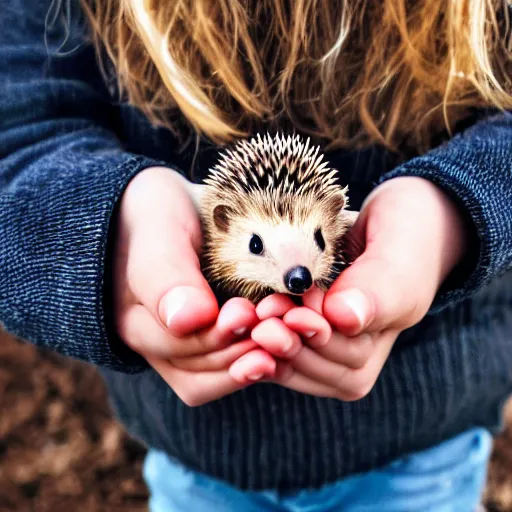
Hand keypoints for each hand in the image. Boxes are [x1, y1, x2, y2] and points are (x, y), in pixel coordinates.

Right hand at [113, 167, 275, 405]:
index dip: (217, 336)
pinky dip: (261, 359)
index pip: (179, 349)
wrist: (168, 209)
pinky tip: (285, 344)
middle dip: (243, 347)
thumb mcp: (159, 231)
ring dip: (257, 359)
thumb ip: (166, 274)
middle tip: (279, 320)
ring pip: (219, 375)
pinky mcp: (211, 338)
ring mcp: (185, 343)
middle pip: (203, 368)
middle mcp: (158, 342)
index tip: (247, 311)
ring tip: (289, 336)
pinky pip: (231, 366)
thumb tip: (187, 321)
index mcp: (136, 320)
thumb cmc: (158, 214)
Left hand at [235, 177, 467, 399]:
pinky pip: (270, 350)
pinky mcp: (293, 334)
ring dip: (265, 343)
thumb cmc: (402, 243)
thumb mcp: (398, 260)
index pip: (343, 361)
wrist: (390, 228)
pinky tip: (240, 321)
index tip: (295, 312)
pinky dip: (253, 341)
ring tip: (250, 316)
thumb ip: (378, 290)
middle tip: (264, 315)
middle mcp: (347, 358)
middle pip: (311, 365)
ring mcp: (320, 347)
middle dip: (286, 342)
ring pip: (286, 362)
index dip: (317, 338)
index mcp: (376, 349)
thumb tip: (344, 318)